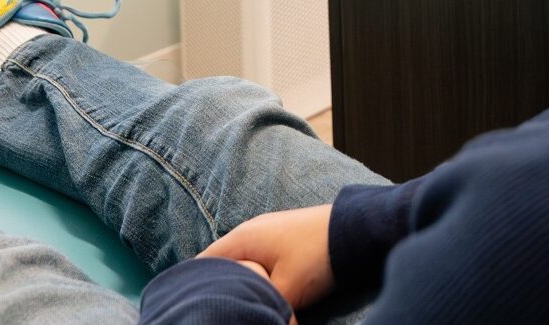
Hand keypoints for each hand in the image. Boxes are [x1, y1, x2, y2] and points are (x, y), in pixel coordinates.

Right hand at [200, 205, 332, 311]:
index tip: (192, 310)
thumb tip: (243, 316)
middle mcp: (250, 232)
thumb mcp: (284, 290)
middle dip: (215, 288)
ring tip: (234, 308)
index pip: (202, 264)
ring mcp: (267, 234)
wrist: (356, 231)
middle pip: (219, 265)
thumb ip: (257, 305)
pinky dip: (252, 278)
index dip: (193, 288)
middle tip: (212, 313)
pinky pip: (255, 262)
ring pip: (239, 265)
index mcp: (243, 239)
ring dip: (237, 284)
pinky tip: (257, 296)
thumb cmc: (317, 257)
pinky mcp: (282, 242)